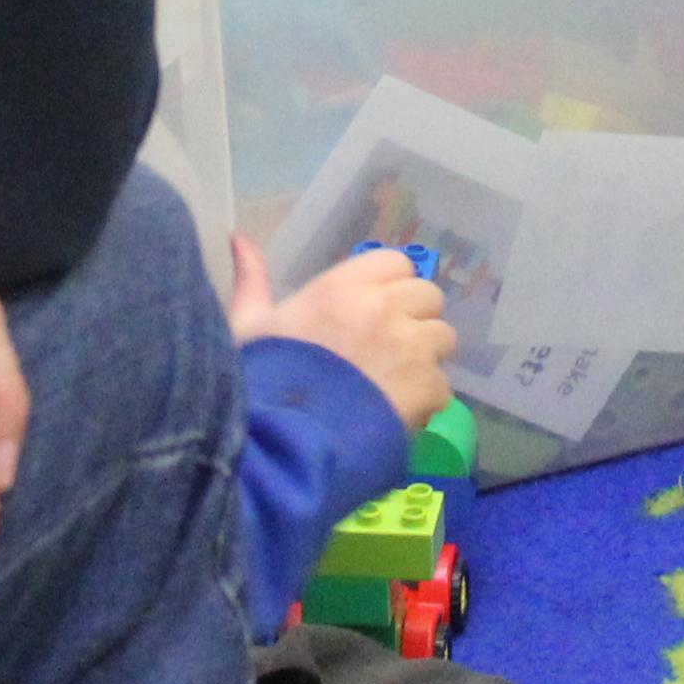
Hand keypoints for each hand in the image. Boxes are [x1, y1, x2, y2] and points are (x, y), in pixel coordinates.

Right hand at [235, 236, 457, 426]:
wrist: (279, 444)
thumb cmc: (261, 382)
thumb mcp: (247, 325)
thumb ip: (252, 280)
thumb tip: (241, 239)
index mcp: (342, 287)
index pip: (397, 262)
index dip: (390, 286)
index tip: (374, 310)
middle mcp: (382, 308)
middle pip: (428, 296)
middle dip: (413, 319)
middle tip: (387, 349)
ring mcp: (409, 347)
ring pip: (442, 338)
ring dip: (424, 358)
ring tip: (394, 383)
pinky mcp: (427, 388)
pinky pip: (442, 385)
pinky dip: (425, 401)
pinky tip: (396, 414)